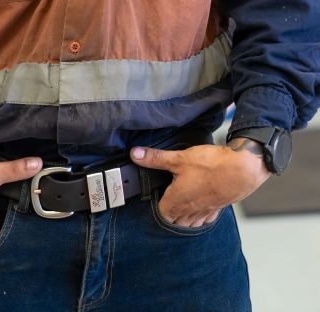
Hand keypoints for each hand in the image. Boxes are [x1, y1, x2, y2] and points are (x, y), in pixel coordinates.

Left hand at [131, 141, 269, 227]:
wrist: (242, 170)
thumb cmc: (210, 166)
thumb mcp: (179, 158)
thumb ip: (155, 158)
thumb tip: (134, 154)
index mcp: (177, 202)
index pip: (160, 215)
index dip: (155, 208)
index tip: (152, 199)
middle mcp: (190, 211)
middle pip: (174, 222)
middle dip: (168, 216)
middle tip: (164, 204)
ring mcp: (205, 211)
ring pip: (190, 223)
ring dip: (183, 219)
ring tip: (178, 209)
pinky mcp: (217, 208)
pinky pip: (205, 219)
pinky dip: (200, 217)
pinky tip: (200, 209)